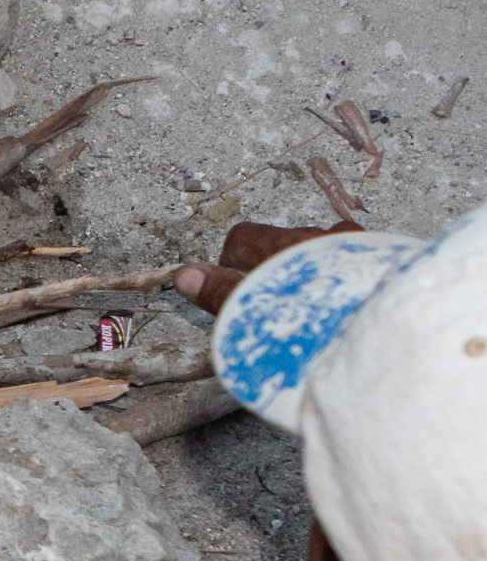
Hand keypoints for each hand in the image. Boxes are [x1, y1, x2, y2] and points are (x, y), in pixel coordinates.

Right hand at [174, 219, 363, 313]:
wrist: (373, 324)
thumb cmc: (313, 320)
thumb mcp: (254, 310)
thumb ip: (219, 291)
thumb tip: (184, 276)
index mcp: (277, 245)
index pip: (240, 240)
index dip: (234, 266)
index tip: (243, 293)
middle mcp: (313, 236)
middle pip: (281, 244)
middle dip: (277, 269)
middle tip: (281, 305)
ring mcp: (349, 246)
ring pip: (320, 249)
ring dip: (313, 271)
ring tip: (317, 305)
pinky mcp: (377, 259)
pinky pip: (354, 257)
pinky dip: (346, 273)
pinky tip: (347, 296)